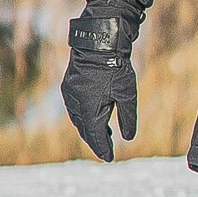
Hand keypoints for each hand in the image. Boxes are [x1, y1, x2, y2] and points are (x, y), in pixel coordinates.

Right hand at [62, 9, 138, 160]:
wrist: (99, 38)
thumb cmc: (115, 65)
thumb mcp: (127, 93)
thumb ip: (127, 118)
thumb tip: (128, 138)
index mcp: (88, 108)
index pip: (95, 135)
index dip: (103, 148)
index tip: (110, 158)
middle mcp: (74, 103)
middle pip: (85, 130)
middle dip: (95, 141)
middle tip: (106, 150)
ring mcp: (69, 94)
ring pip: (78, 119)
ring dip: (89, 129)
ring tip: (102, 135)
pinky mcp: (69, 85)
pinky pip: (75, 108)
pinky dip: (84, 116)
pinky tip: (93, 116)